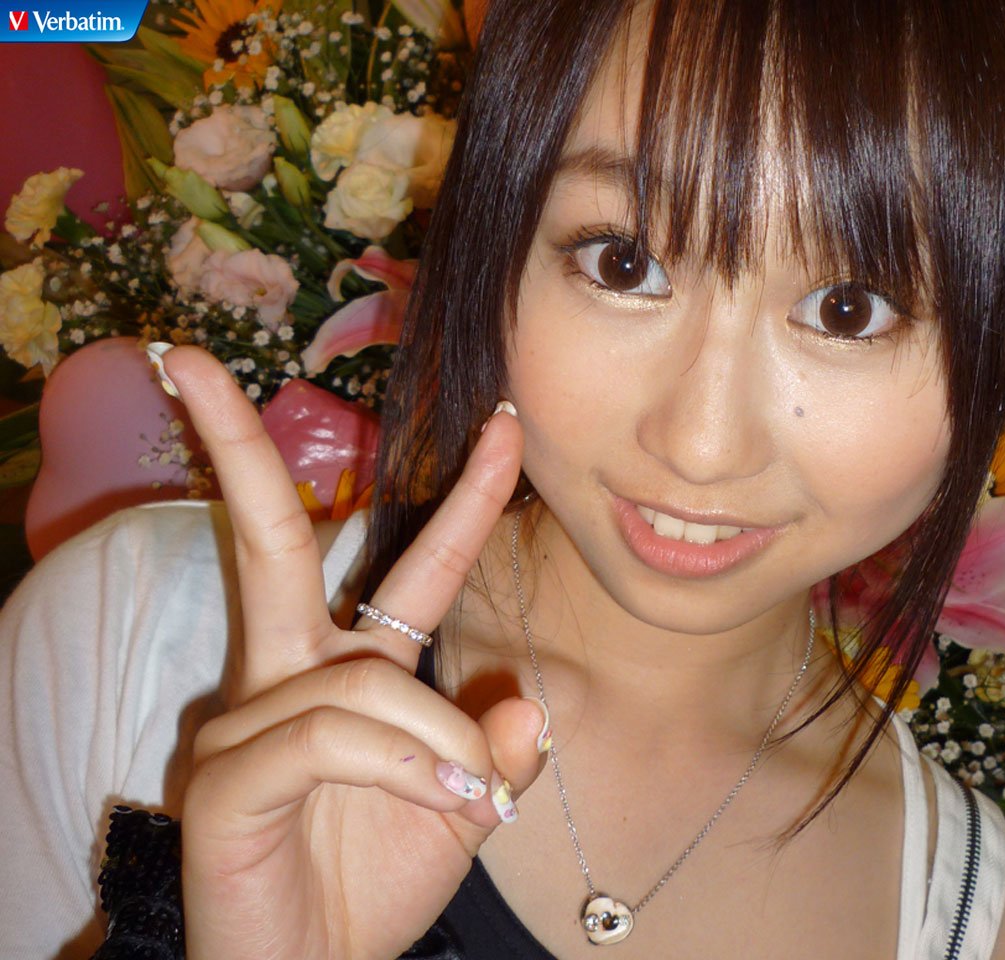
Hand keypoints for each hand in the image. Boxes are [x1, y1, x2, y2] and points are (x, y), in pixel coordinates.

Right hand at [159, 347, 541, 959]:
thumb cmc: (374, 884)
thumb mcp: (461, 808)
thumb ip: (493, 749)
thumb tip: (526, 707)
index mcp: (353, 669)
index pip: (409, 565)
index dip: (460, 498)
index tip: (504, 426)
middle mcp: (289, 673)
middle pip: (267, 537)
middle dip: (234, 444)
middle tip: (191, 359)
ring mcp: (246, 720)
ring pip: (360, 681)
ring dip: (435, 743)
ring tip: (472, 800)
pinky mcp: (225, 775)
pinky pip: (334, 734)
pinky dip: (402, 767)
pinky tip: (438, 803)